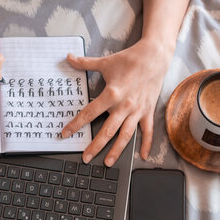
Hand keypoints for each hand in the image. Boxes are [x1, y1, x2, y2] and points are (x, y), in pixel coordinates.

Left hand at [61, 38, 171, 165]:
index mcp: (111, 94)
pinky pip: (148, 131)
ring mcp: (137, 110)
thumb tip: (68, 57)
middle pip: (107, 131)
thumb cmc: (129, 59)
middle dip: (95, 146)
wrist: (154, 56)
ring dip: (116, 150)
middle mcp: (124, 106)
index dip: (76, 124)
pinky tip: (143, 156)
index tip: (65, 133)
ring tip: (108, 162)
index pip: (89, 113)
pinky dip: (146, 144)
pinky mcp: (147, 111)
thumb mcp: (105, 62)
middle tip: (86, 158)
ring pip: (125, 135)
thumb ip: (85, 63)